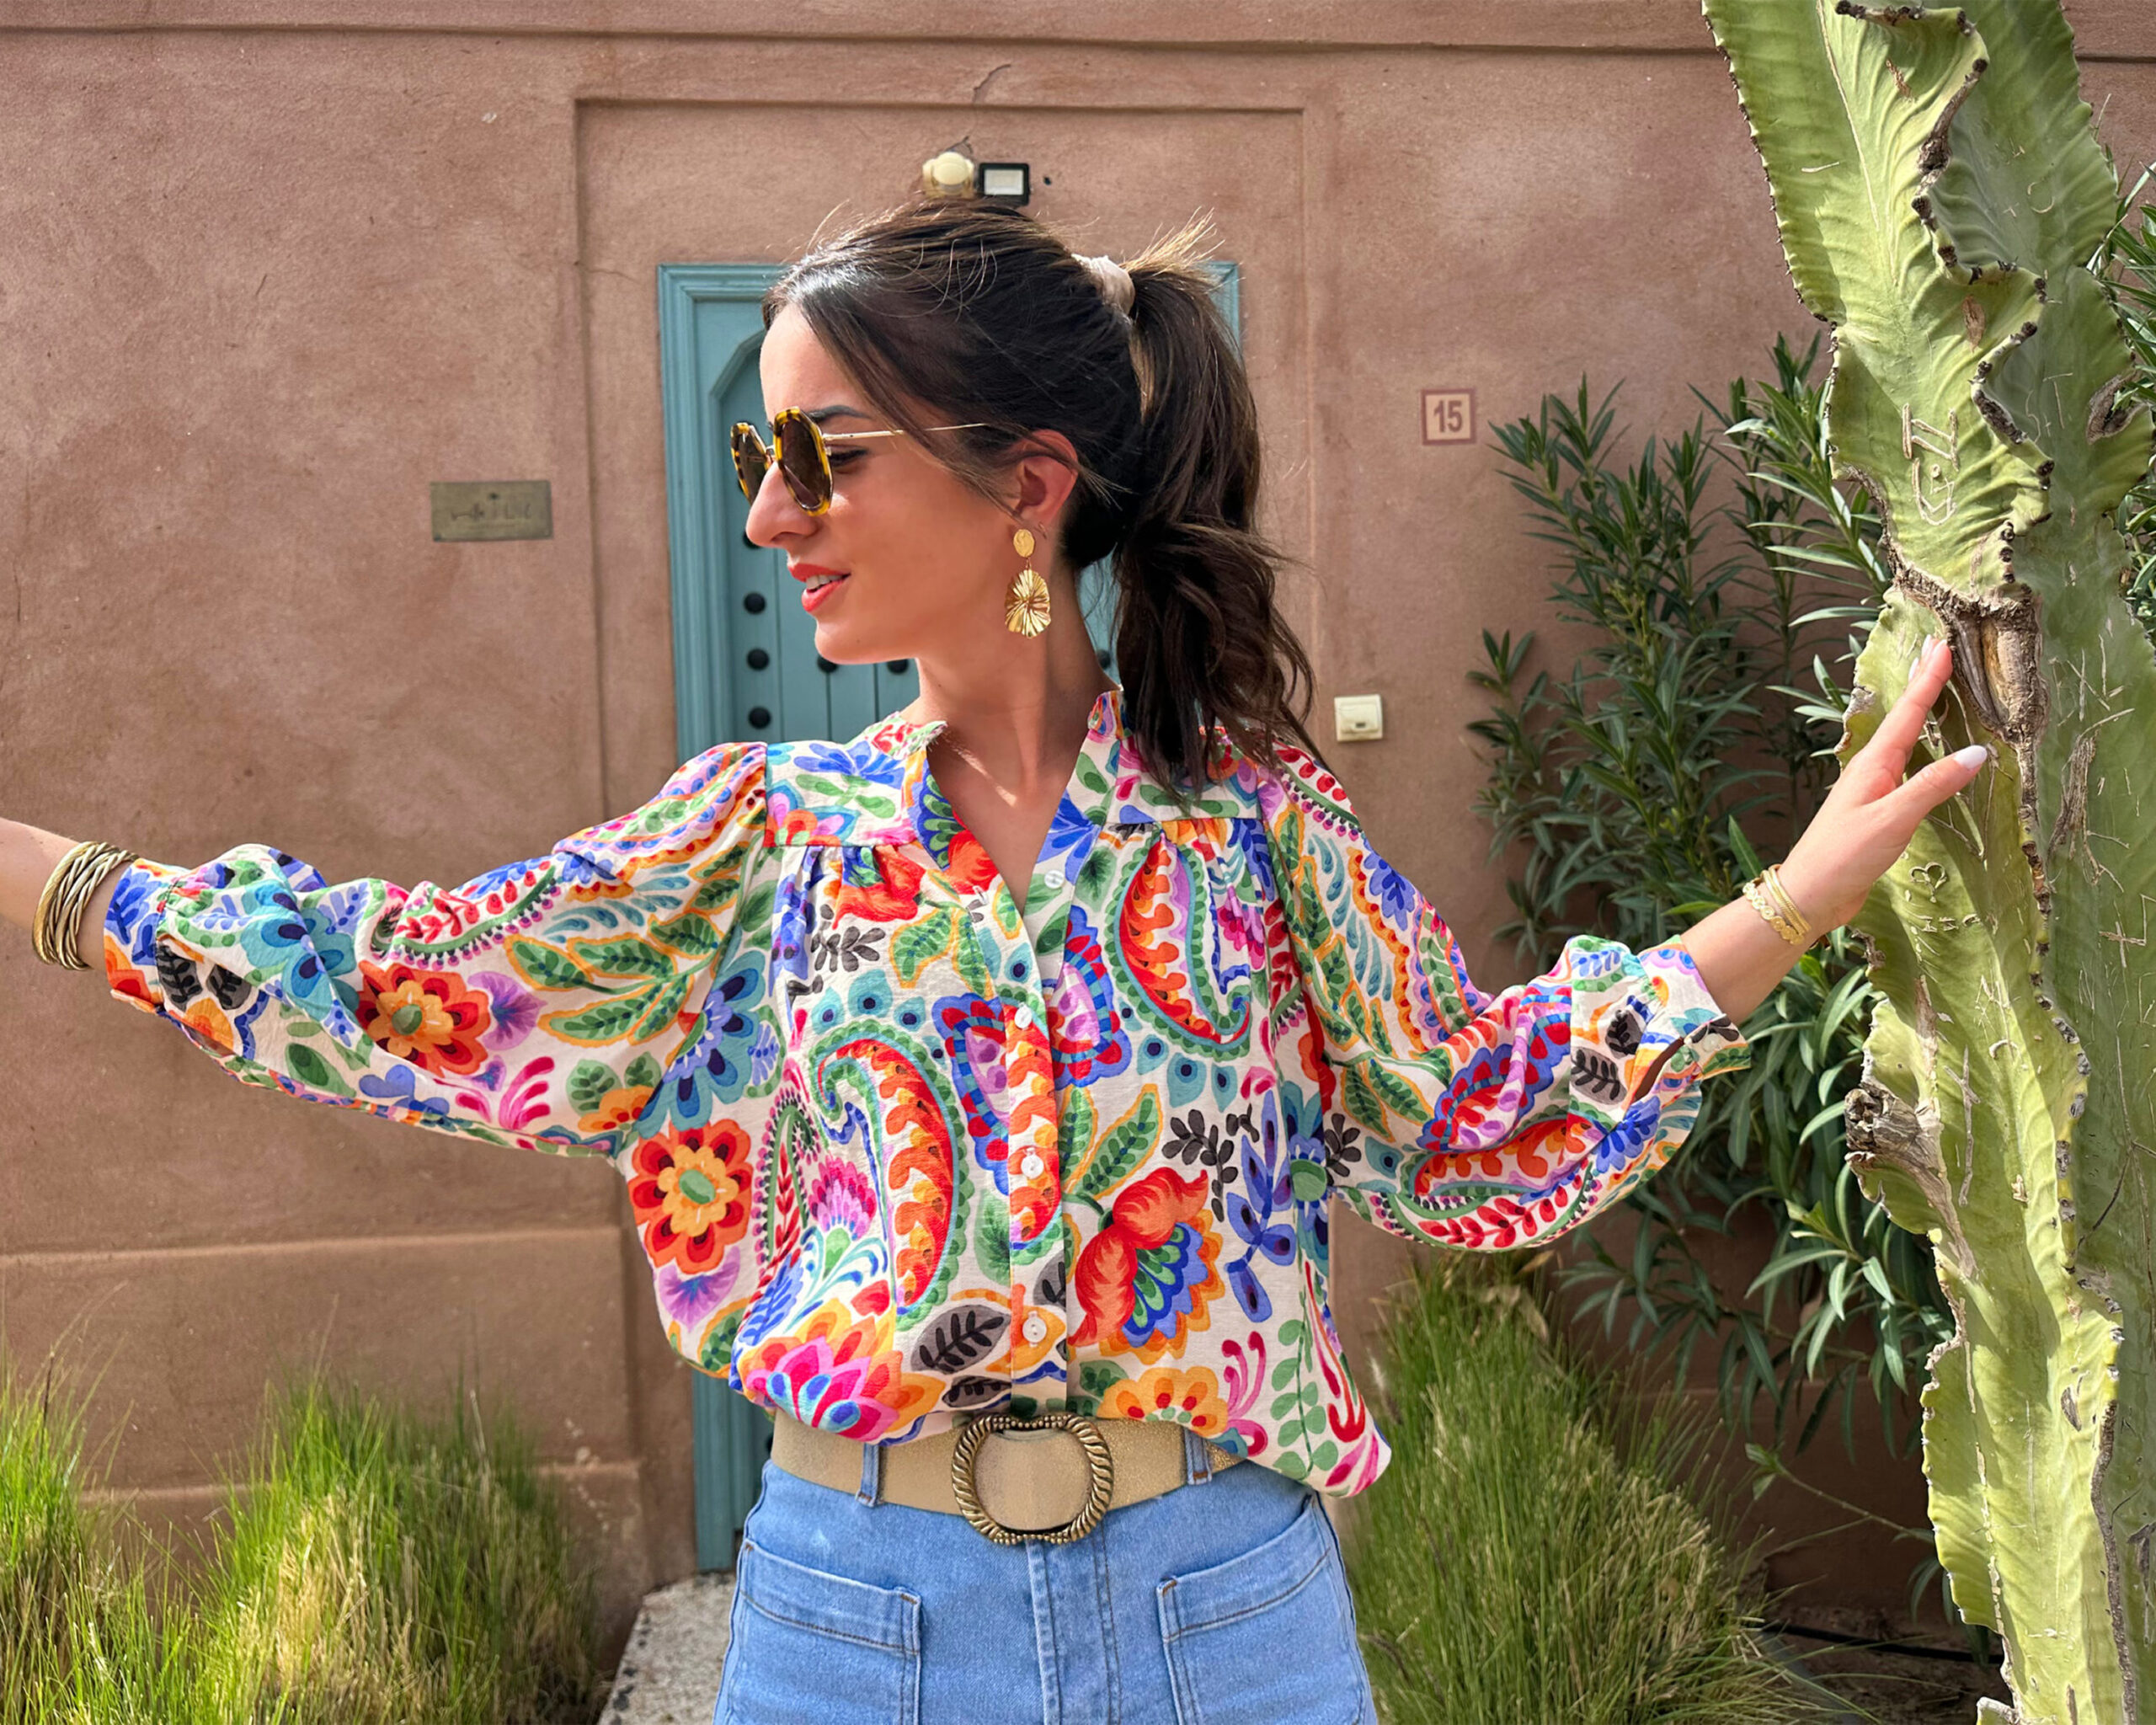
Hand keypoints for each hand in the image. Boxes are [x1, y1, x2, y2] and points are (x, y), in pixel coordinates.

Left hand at [1778, 634, 1989, 931]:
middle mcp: (1872, 771)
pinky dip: (1922, 753)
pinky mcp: (1877, 812)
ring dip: (1920, 715)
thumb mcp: (1894, 819)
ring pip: (1904, 743)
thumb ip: (1933, 786)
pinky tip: (1926, 755)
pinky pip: (1906, 771)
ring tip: (1936, 690)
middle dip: (1922, 686)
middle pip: (1903, 720)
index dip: (1927, 680)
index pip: (1907, 713)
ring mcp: (1873, 791)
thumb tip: (1977, 754)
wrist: (1811, 894)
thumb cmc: (1844, 856)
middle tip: (1937, 652)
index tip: (1942, 645)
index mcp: (1874, 765)